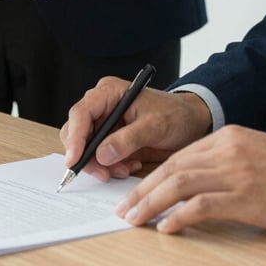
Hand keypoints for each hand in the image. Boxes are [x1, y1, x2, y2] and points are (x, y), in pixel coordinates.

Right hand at [60, 76, 211, 180]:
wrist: (191, 123)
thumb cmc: (176, 115)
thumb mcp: (155, 126)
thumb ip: (127, 139)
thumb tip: (102, 155)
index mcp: (108, 93)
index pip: (81, 113)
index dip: (75, 137)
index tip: (74, 160)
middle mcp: (101, 106)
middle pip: (77, 132)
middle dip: (87, 156)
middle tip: (103, 173)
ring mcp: (104, 123)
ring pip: (85, 148)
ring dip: (101, 164)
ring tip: (124, 169)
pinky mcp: (110, 139)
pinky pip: (99, 157)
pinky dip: (110, 166)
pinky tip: (129, 165)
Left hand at [118, 125, 265, 234]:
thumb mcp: (250, 152)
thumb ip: (220, 160)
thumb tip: (187, 180)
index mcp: (224, 138)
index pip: (176, 156)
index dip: (150, 176)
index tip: (134, 193)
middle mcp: (225, 151)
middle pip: (171, 168)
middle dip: (142, 190)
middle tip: (124, 209)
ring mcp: (234, 173)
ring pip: (179, 184)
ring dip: (151, 202)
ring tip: (134, 218)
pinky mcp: (246, 198)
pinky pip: (202, 205)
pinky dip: (179, 216)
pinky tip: (166, 227)